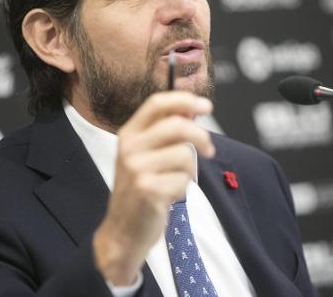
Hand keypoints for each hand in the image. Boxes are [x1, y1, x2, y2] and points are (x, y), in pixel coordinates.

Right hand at [93, 91, 214, 284]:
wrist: (123, 231)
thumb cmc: (140, 190)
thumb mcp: (145, 155)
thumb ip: (165, 132)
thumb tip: (190, 109)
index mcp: (128, 134)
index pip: (157, 104)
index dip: (184, 100)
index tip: (206, 106)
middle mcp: (129, 148)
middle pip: (177, 125)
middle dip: (201, 136)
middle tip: (209, 150)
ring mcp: (137, 169)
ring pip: (184, 154)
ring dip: (190, 170)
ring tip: (177, 181)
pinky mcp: (148, 190)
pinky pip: (183, 180)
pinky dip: (183, 189)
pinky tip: (169, 196)